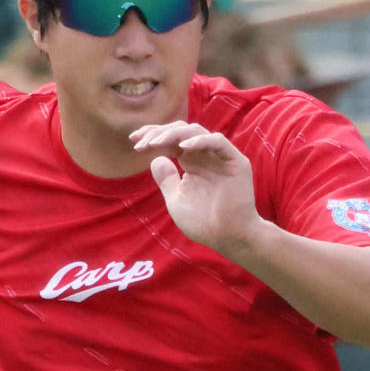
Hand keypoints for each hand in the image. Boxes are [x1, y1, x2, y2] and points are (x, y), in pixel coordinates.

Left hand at [130, 122, 261, 258]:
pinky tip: (183, 148)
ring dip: (174, 134)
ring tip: (157, 143)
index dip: (153, 136)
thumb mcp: (176, 200)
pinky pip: (217, 142)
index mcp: (191, 162)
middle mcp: (205, 155)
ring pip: (196, 132)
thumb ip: (166, 180)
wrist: (228, 239)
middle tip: (141, 141)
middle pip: (180, 131)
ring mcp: (220, 156)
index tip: (134, 140)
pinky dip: (200, 141)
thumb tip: (154, 159)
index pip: (171, 141)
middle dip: (159, 132)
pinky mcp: (235, 161)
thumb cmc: (204, 223)